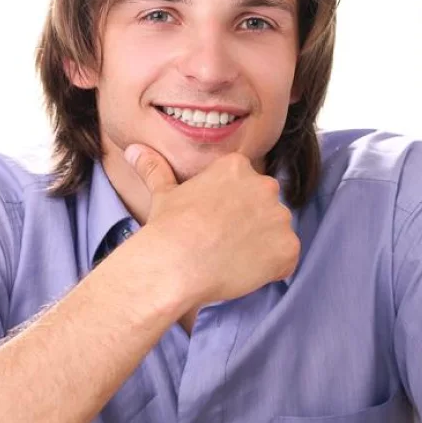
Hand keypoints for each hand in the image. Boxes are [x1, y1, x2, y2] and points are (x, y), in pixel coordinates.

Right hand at [124, 144, 299, 307]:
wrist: (177, 262)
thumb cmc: (169, 227)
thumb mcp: (163, 193)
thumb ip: (155, 169)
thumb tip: (133, 150)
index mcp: (237, 167)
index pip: (245, 187)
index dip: (230, 208)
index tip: (213, 223)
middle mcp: (265, 186)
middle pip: (265, 207)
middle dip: (250, 223)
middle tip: (222, 242)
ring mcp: (279, 217)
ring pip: (276, 233)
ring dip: (261, 246)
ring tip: (230, 259)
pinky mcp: (287, 248)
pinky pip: (285, 259)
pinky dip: (271, 269)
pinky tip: (243, 272)